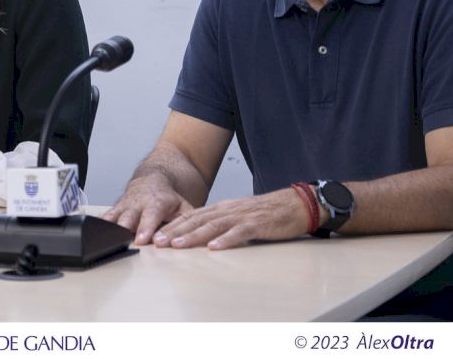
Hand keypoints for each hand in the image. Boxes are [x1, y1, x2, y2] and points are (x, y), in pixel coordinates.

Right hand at [103, 174, 197, 245]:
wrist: (153, 180)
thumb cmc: (169, 199)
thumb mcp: (183, 207)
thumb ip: (183, 223)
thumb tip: (183, 240)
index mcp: (156, 202)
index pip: (150, 216)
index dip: (145, 228)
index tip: (141, 240)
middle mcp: (137, 203)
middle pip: (128, 217)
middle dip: (123, 229)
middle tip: (119, 241)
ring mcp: (124, 205)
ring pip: (113, 216)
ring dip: (108, 228)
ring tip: (100, 238)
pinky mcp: (115, 209)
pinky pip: (105, 216)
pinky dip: (98, 224)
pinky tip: (91, 232)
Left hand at [153, 188, 314, 249]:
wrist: (295, 204)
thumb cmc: (266, 213)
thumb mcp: (239, 216)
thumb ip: (221, 223)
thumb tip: (202, 236)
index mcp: (222, 208)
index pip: (193, 216)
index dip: (174, 226)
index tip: (157, 236)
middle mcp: (228, 210)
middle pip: (197, 220)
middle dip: (176, 231)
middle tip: (158, 242)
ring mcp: (242, 216)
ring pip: (213, 225)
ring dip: (193, 235)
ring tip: (177, 245)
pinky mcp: (257, 224)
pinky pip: (239, 232)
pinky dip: (226, 240)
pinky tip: (214, 247)